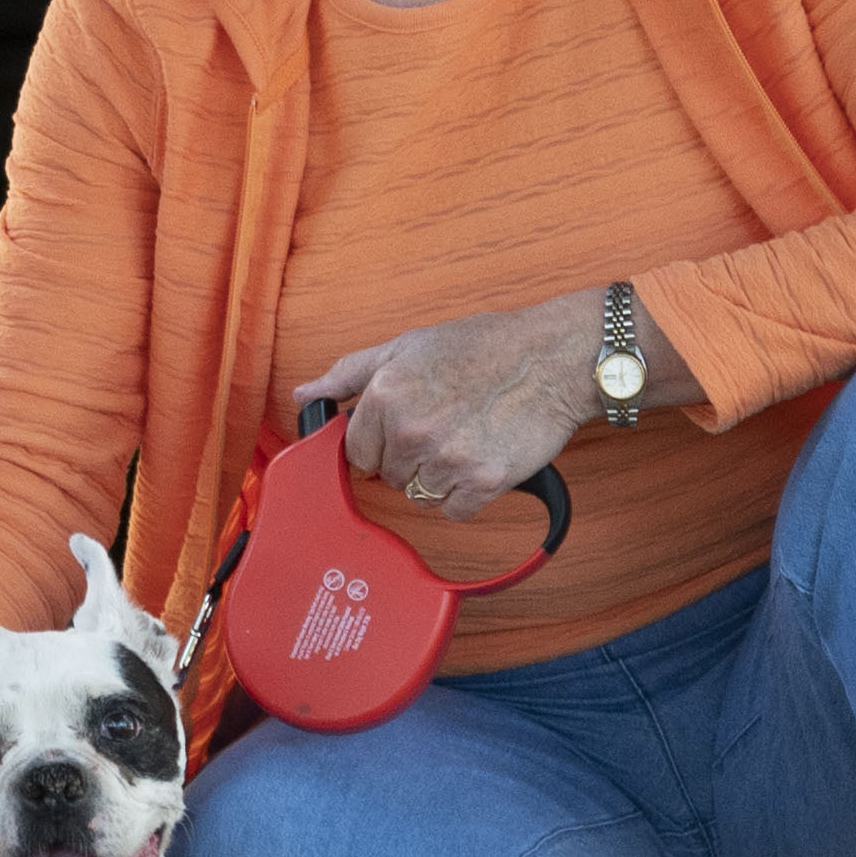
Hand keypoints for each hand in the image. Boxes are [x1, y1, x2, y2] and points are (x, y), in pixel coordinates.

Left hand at [305, 286, 687, 516]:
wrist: (551, 358)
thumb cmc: (481, 346)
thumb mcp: (405, 346)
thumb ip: (348, 374)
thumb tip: (304, 396)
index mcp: (385, 396)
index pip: (357, 452)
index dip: (379, 443)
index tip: (404, 430)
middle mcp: (412, 430)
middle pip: (390, 476)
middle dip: (409, 459)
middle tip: (443, 428)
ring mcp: (448, 458)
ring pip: (419, 496)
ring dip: (437, 479)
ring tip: (463, 441)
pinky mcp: (483, 481)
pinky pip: (455, 510)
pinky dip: (466, 496)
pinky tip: (480, 461)